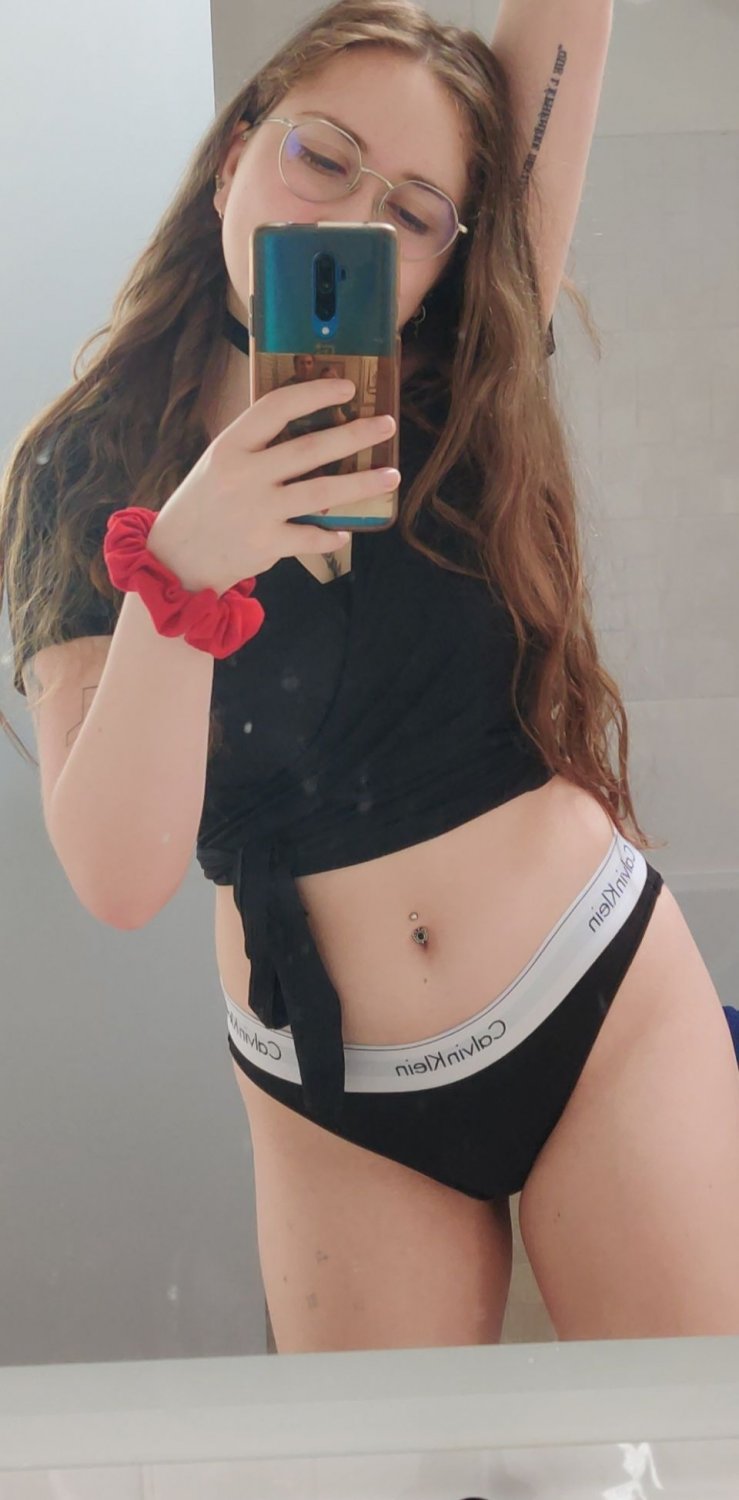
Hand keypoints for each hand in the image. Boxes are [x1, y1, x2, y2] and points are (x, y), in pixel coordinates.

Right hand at [147, 380, 397, 594]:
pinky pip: (312, 537)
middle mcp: (245, 475)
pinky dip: (332, 535)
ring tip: (391, 476)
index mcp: (231, 446)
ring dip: (362, 484)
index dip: (316, 393)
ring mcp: (257, 511)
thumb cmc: (204, 504)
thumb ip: (257, 446)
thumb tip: (310, 425)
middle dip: (355, 435)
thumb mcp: (220, 463)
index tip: (348, 387)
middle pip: (311, 448)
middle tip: (386, 425)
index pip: (278, 407)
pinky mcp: (267, 544)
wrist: (176, 560)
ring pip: (323, 492)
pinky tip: (345, 531)